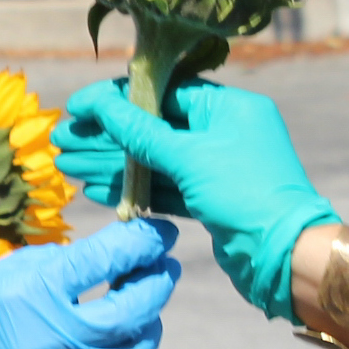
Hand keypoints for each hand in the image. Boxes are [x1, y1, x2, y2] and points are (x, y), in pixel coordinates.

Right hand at [0, 216, 179, 348]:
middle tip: (162, 265)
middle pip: (135, 308)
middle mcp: (54, 338)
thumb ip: (80, 260)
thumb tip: (136, 250)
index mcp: (37, 290)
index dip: (145, 240)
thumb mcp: (24, 267)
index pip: (110, 258)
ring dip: (150, 322)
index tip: (161, 231)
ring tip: (140, 304)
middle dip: (159, 280)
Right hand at [51, 80, 338, 322]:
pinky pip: (166, 186)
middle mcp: (225, 131)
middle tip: (63, 141)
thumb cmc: (244, 194)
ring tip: (68, 167)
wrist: (285, 257)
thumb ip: (140, 132)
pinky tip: (97, 190)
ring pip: (156, 159)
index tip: (77, 108)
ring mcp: (218, 166)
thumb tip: (98, 103)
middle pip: (154, 126)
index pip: (162, 91)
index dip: (116, 100)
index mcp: (229, 107)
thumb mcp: (188, 157)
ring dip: (113, 164)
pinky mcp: (211, 198)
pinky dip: (135, 189)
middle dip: (107, 135)